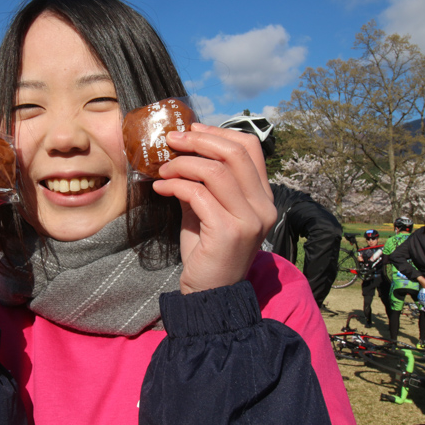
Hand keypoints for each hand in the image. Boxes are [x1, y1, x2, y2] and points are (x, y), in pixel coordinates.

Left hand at [152, 123, 276, 293]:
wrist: (209, 294)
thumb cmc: (206, 252)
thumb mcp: (206, 210)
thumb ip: (201, 182)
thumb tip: (180, 151)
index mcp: (263, 197)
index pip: (250, 148)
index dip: (219, 132)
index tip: (191, 130)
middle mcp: (264, 207)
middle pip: (234, 153)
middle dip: (198, 140)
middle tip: (171, 139)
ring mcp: (249, 220)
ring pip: (215, 171)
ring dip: (182, 164)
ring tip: (163, 170)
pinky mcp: (229, 233)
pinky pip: (198, 194)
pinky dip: (175, 185)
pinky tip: (160, 188)